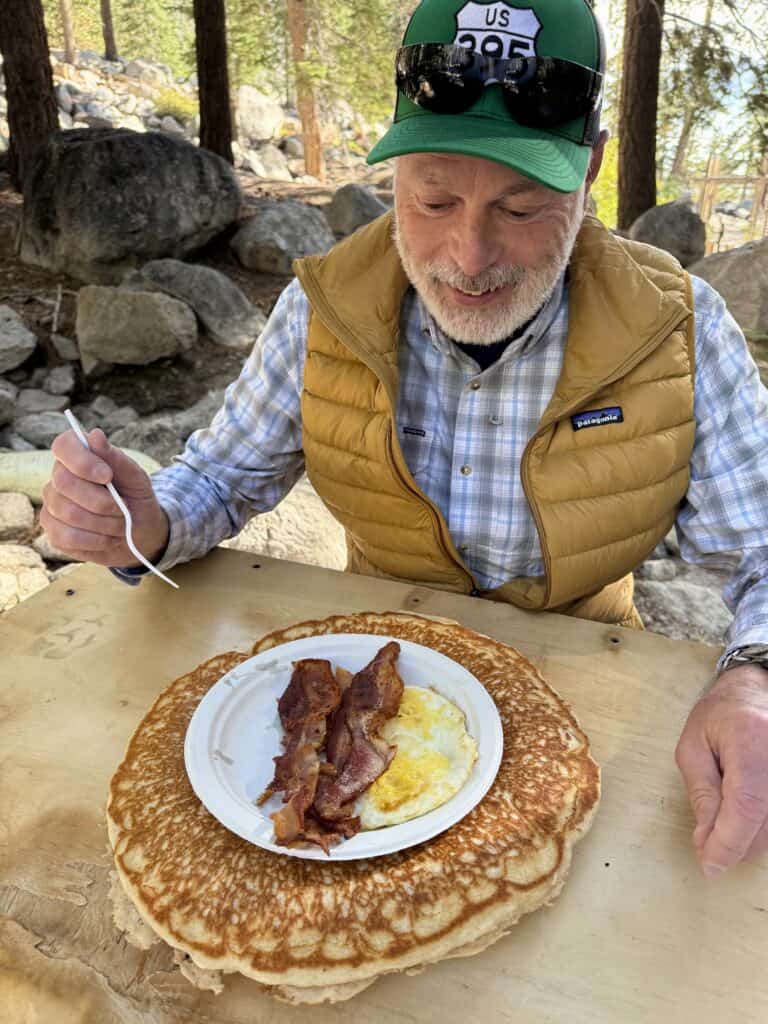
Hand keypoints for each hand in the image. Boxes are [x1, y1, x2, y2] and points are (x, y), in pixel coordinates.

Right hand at [40, 428, 169, 567]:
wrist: (140, 532)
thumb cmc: (135, 498)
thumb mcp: (135, 478)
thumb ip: (116, 459)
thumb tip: (95, 435)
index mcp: (77, 456)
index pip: (63, 446)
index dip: (82, 461)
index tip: (107, 476)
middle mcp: (58, 478)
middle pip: (64, 483)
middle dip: (101, 500)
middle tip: (123, 508)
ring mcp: (52, 506)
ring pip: (68, 512)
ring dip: (104, 522)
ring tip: (120, 524)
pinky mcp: (54, 532)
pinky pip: (67, 537)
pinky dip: (96, 540)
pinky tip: (108, 538)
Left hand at [675, 663, 767, 875]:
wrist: (756, 692)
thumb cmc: (720, 715)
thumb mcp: (693, 747)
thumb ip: (702, 794)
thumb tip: (706, 842)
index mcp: (751, 739)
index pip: (746, 806)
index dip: (728, 843)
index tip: (709, 865)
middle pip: (765, 824)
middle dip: (733, 844)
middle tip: (707, 844)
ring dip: (748, 838)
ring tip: (725, 817)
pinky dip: (761, 828)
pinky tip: (744, 816)